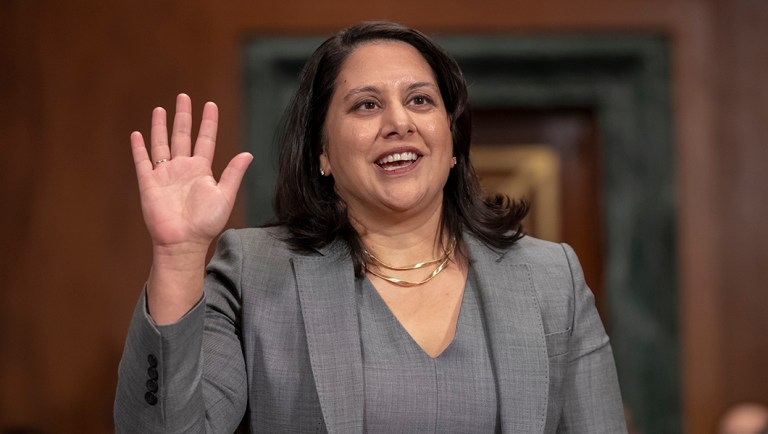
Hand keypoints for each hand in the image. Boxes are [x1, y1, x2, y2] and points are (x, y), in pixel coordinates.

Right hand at [130, 94, 252, 253]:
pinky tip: (138, 134)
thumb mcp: (224, 195)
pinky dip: (139, 148)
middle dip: (183, 116)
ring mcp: (165, 175)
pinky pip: (143, 162)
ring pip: (162, 144)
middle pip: (183, 136)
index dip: (208, 122)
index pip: (206, 140)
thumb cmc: (206, 223)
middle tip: (184, 97)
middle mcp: (183, 169)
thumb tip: (248, 153)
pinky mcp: (149, 184)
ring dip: (160, 127)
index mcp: (202, 170)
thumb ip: (233, 173)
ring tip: (161, 109)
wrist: (184, 241)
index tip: (210, 104)